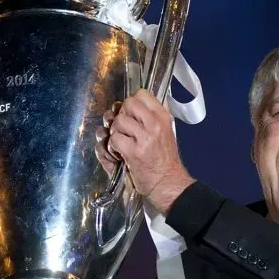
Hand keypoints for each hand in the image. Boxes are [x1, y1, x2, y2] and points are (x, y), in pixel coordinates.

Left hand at [97, 88, 194, 213]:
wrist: (167, 184)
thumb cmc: (164, 160)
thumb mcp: (165, 131)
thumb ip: (153, 115)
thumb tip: (136, 100)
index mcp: (163, 117)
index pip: (141, 94)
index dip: (131, 104)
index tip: (131, 116)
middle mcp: (154, 124)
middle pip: (127, 104)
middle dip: (121, 116)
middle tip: (124, 130)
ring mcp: (144, 138)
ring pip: (118, 121)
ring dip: (115, 133)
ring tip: (122, 144)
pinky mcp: (133, 152)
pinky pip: (113, 139)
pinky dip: (112, 148)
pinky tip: (120, 154)